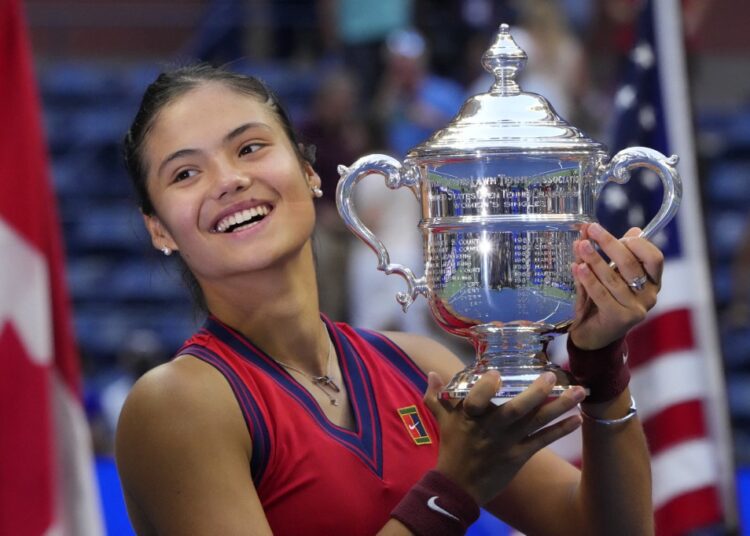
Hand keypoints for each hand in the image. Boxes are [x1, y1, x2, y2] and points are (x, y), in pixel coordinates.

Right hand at [423, 370, 583, 504]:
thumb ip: (437, 395)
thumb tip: (431, 373)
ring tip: (579, 391)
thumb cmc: (452, 447)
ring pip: (534, 423)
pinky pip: (542, 441)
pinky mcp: (518, 456)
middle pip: (514, 410)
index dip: (486, 387)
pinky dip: (560, 430)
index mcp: (469, 416)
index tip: (496, 373)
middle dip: (535, 393)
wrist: (459, 486)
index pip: (476, 400)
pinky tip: (578, 418)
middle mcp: (490, 429)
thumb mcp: (442, 419)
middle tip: (552, 376)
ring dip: (558, 407)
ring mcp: (506, 443)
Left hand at [568, 223, 663, 349]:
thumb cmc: (601, 301)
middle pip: (631, 264)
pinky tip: (577, 267)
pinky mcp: (620, 319)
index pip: (654, 258)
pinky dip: (588, 279)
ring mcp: (635, 309)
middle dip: (610, 244)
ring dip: (595, 259)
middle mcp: (649, 296)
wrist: (593, 336)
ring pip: (613, 279)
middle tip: (592, 230)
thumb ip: (611, 255)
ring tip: (581, 245)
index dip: (637, 243)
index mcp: (652, 282)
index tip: (617, 233)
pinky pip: (601, 294)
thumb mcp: (609, 275)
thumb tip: (616, 228)